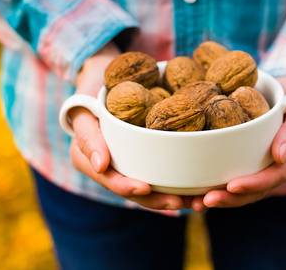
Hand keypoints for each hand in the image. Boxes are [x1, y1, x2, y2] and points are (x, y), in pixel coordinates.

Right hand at [69, 43, 184, 209]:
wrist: (107, 81)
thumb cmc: (92, 94)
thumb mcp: (83, 110)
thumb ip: (88, 136)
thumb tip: (100, 166)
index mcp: (91, 164)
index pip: (111, 181)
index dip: (128, 188)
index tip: (146, 188)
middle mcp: (111, 171)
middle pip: (137, 193)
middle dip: (159, 200)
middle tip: (182, 202)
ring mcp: (130, 167)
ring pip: (154, 190)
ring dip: (176, 198)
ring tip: (199, 202)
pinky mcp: (147, 160)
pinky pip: (164, 175)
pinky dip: (182, 183)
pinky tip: (202, 188)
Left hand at [190, 76, 285, 210]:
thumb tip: (279, 156)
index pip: (273, 177)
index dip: (253, 184)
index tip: (232, 186)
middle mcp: (278, 170)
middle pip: (254, 192)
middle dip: (229, 198)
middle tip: (205, 200)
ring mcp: (261, 170)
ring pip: (240, 192)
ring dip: (218, 198)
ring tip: (195, 203)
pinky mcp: (246, 165)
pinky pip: (230, 180)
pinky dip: (212, 188)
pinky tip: (193, 194)